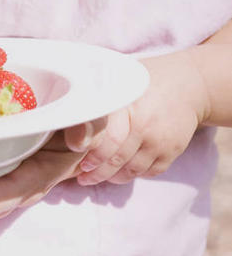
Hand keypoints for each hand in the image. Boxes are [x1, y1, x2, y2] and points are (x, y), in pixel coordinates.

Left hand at [69, 50, 206, 185]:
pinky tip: (121, 172)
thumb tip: (67, 106)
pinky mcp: (172, 151)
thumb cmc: (145, 78)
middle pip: (116, 159)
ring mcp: (159, 141)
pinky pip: (148, 172)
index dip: (92, 155)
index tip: (79, 162)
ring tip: (97, 177)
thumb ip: (99, 94)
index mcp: (127, 105)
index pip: (108, 139)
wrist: (188, 83)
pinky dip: (132, 174)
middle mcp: (144, 125)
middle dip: (97, 172)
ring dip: (112, 177)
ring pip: (131, 170)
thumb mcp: (121, 77)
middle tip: (83, 177)